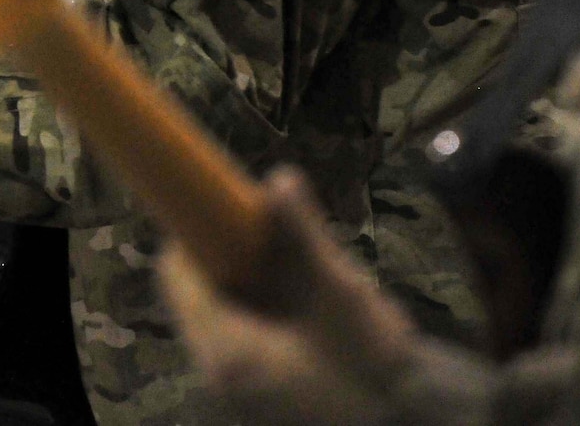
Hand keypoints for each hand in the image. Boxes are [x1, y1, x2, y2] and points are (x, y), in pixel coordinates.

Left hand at [158, 166, 416, 425]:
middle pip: (195, 292)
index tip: (225, 206)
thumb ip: (305, 235)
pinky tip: (302, 304)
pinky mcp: (256, 390)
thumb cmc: (370, 365)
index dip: (193, 233)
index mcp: (225, 349)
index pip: (175, 274)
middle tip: (268, 234)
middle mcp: (218, 371)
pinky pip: (241, 336)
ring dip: (245, 281)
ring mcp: (235, 386)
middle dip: (224, 255)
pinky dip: (260, 310)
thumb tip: (281, 177)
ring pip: (220, 312)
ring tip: (295, 270)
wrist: (403, 421)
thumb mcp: (339, 293)